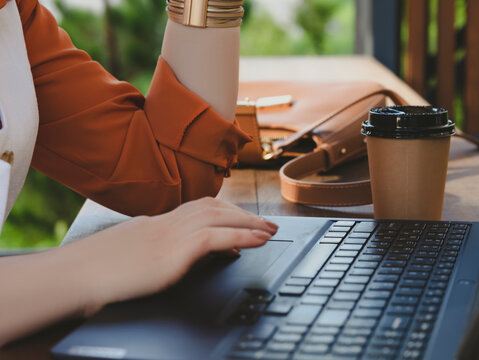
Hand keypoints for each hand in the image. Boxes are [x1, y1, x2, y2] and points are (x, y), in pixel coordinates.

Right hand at [63, 197, 277, 314]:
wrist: (73, 276)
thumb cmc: (95, 270)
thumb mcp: (129, 252)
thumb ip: (154, 247)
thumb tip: (176, 252)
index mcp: (156, 222)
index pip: (199, 208)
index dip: (226, 211)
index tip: (244, 219)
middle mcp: (166, 223)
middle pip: (214, 208)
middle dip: (244, 214)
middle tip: (268, 222)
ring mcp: (169, 235)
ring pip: (219, 218)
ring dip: (250, 223)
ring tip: (271, 230)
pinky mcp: (171, 252)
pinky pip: (215, 237)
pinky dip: (241, 236)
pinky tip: (258, 240)